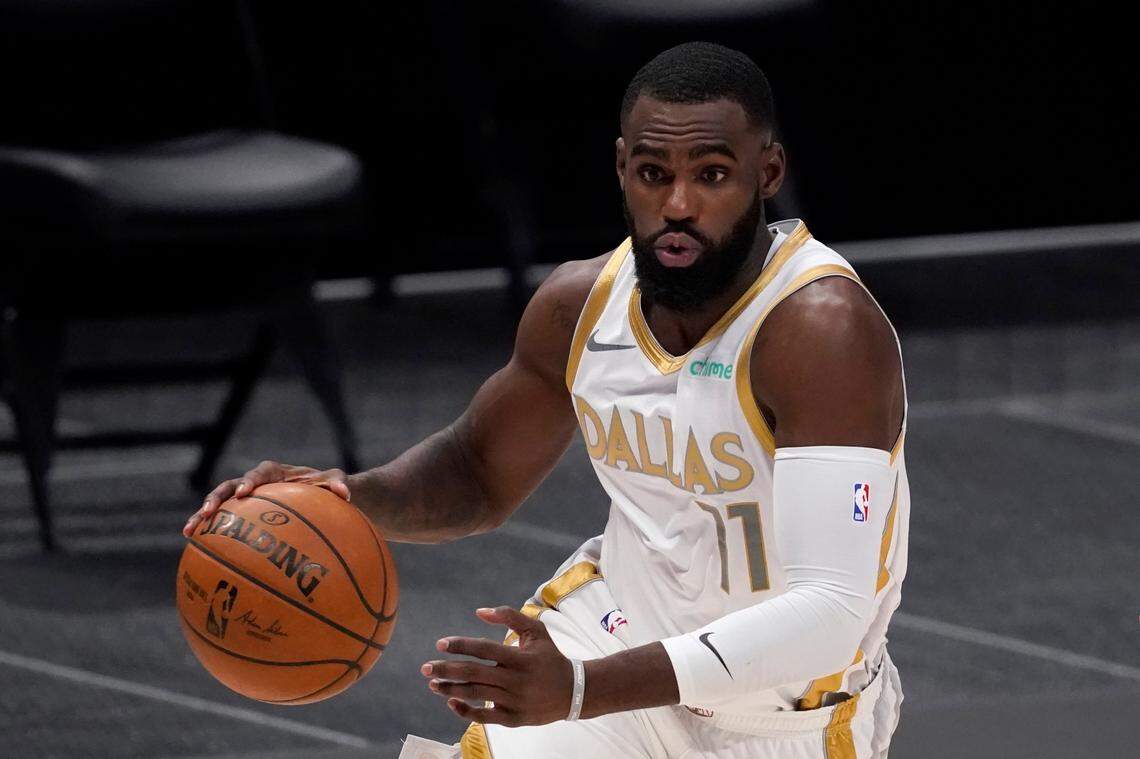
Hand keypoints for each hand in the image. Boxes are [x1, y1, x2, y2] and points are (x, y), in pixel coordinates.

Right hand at [183, 461, 350, 536]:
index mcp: (276, 473)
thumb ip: (339, 483)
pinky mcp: (244, 518)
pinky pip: (225, 525)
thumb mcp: (337, 483)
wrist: (324, 499)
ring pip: (220, 505)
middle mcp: (257, 485)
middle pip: (229, 487)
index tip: (244, 494)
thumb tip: (345, 493)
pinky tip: (199, 554)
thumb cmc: (330, 489)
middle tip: (205, 513)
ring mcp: (248, 502)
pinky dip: (211, 536)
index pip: (260, 473)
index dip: (249, 481)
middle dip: (215, 498)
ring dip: (202, 516)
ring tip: (189, 532)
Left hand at [421, 606, 572, 726]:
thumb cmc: (550, 657)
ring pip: (476, 695)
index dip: (461, 646)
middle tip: (425, 668)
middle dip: (446, 670)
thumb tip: (479, 611)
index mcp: (520, 657)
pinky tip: (451, 701)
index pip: (484, 649)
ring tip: (432, 684)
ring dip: (451, 689)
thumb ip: (510, 616)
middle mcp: (516, 680)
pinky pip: (485, 717)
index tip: (440, 644)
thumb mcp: (536, 631)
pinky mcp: (514, 719)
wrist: (574, 692)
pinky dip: (466, 711)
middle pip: (474, 674)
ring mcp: (515, 701)